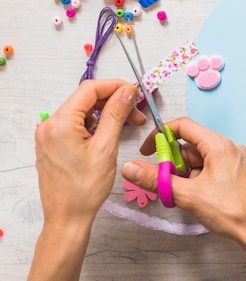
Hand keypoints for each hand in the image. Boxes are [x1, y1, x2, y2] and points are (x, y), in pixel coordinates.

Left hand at [34, 79, 145, 225]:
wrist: (67, 218)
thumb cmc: (85, 188)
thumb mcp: (106, 147)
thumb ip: (116, 114)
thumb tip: (127, 91)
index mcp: (60, 123)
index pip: (90, 89)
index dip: (115, 86)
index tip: (135, 92)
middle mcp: (50, 125)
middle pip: (86, 100)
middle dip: (114, 102)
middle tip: (137, 114)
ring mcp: (49, 135)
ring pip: (82, 112)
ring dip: (106, 114)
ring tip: (127, 126)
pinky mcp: (52, 144)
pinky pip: (76, 125)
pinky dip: (95, 125)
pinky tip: (109, 135)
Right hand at [122, 117, 245, 280]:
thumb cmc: (232, 211)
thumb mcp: (187, 195)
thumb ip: (156, 179)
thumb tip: (131, 169)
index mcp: (219, 145)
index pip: (184, 126)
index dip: (161, 135)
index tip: (148, 150)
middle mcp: (230, 148)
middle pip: (192, 145)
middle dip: (174, 162)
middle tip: (164, 181)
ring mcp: (237, 160)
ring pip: (202, 159)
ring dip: (187, 173)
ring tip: (183, 194)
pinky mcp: (240, 173)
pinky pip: (213, 168)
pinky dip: (200, 178)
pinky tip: (197, 196)